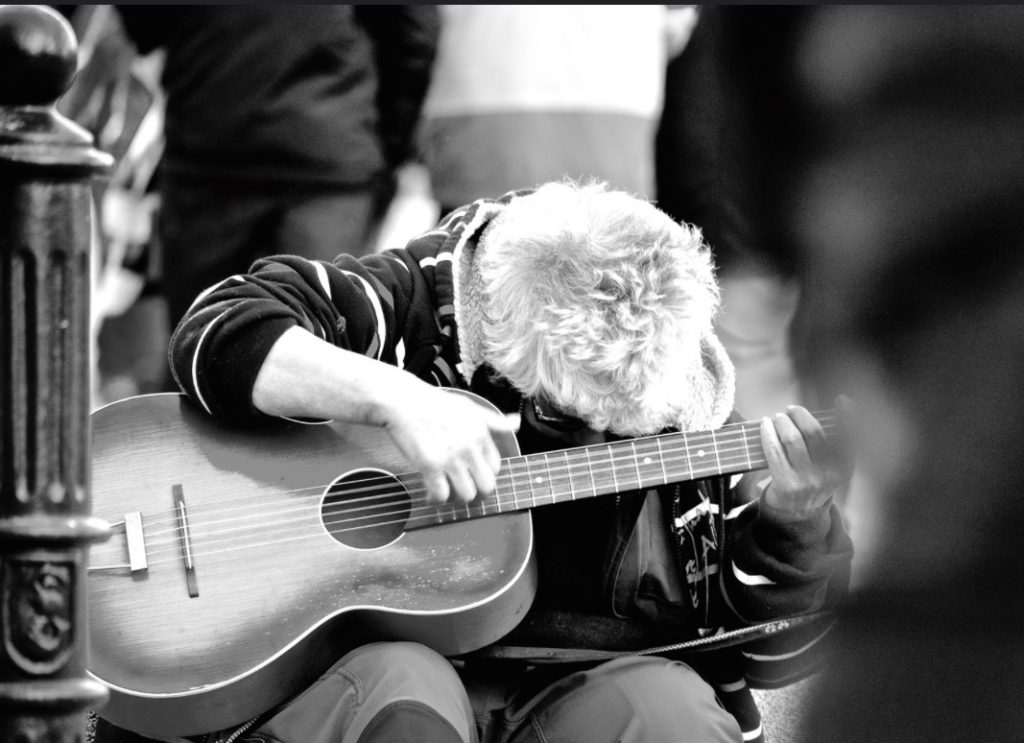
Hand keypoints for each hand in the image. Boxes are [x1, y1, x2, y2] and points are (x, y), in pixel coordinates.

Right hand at [381, 387, 517, 505]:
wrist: (404, 401)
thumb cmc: (435, 403)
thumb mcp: (470, 407)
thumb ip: (494, 420)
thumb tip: (517, 423)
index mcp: (481, 434)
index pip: (495, 467)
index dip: (485, 474)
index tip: (474, 475)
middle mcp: (469, 447)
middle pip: (486, 486)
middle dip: (477, 493)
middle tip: (465, 490)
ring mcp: (450, 458)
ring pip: (466, 494)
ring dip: (457, 498)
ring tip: (448, 491)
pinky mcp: (430, 466)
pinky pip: (441, 495)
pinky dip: (436, 499)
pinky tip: (431, 494)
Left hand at [759, 403, 850, 518]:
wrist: (797, 513)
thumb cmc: (812, 479)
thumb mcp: (830, 466)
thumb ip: (830, 444)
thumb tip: (818, 412)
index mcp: (844, 468)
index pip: (849, 438)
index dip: (848, 416)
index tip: (842, 399)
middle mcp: (829, 475)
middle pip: (814, 432)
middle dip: (800, 414)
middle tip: (791, 410)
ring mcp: (808, 481)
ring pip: (792, 439)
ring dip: (782, 422)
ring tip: (778, 418)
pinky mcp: (787, 484)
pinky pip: (774, 451)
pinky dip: (768, 433)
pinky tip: (765, 426)